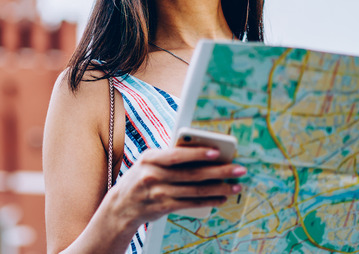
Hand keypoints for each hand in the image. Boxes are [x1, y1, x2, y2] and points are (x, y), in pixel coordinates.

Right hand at [104, 146, 244, 230]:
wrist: (120, 206)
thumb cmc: (141, 178)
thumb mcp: (149, 162)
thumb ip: (171, 157)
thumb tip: (205, 154)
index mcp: (149, 158)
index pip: (176, 155)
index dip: (197, 153)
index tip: (217, 152)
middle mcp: (152, 175)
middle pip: (191, 174)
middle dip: (219, 171)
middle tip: (239, 169)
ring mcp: (157, 193)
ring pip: (194, 190)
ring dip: (218, 188)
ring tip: (235, 186)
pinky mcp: (163, 207)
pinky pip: (190, 204)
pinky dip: (208, 201)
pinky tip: (221, 198)